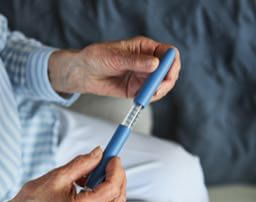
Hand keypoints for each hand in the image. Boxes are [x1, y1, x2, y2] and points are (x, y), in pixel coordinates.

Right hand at [12, 147, 126, 201]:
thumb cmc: (36, 198)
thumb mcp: (59, 175)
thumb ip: (83, 164)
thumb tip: (100, 152)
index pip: (111, 189)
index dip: (116, 170)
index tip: (112, 156)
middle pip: (118, 196)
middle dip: (117, 175)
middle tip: (108, 159)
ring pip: (114, 199)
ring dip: (109, 181)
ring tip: (89, 172)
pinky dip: (102, 188)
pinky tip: (86, 181)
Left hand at [48, 36, 180, 100]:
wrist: (83, 73)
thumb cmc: (96, 58)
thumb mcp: (115, 57)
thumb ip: (135, 62)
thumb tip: (155, 64)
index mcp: (145, 47)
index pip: (169, 53)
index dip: (172, 63)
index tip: (167, 74)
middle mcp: (148, 61)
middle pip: (169, 70)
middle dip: (166, 81)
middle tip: (156, 90)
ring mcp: (144, 75)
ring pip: (162, 84)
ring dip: (158, 92)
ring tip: (144, 96)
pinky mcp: (138, 88)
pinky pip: (151, 95)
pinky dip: (149, 98)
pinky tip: (139, 99)